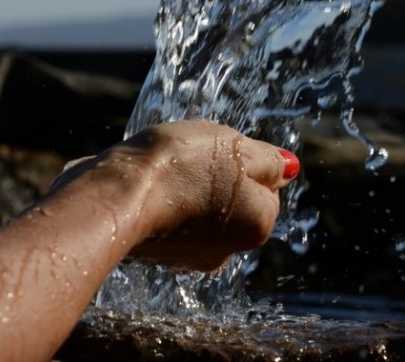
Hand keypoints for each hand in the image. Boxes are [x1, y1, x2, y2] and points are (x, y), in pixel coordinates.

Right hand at [52, 121, 296, 271]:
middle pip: (232, 198)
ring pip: (197, 205)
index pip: (265, 185)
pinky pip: (167, 216)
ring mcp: (189, 256)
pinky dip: (159, 199)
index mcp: (257, 225)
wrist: (115, 195)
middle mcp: (228, 250)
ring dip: (184, 184)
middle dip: (214, 174)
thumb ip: (268, 160)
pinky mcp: (155, 253)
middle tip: (191, 154)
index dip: (243, 159)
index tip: (218, 150)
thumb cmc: (180, 166)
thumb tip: (289, 168)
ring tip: (163, 167)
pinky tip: (145, 183)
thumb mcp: (236, 147)